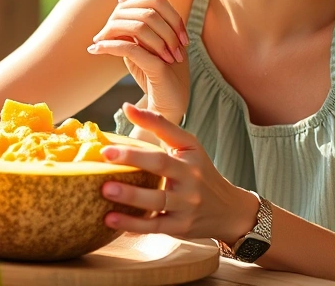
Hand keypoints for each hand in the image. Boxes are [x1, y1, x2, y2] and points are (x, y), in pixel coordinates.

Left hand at [87, 0, 190, 116]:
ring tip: (96, 43)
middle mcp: (171, 36)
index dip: (126, 9)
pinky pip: (131, 48)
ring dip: (111, 33)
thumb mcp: (140, 47)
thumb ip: (132, 27)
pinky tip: (97, 50)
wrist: (166, 106)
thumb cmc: (152, 76)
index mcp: (169, 28)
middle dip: (116, 21)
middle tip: (98, 35)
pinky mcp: (159, 66)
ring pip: (138, 28)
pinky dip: (110, 47)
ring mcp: (167, 50)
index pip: (151, 3)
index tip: (107, 25)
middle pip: (143, 13)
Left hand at [99, 103, 257, 244]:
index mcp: (189, 157)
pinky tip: (111, 220)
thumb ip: (159, 126)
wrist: (230, 211)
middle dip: (132, 160)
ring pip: (157, 200)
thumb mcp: (188, 147)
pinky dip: (132, 224)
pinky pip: (154, 227)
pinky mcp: (180, 227)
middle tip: (105, 155)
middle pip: (161, 166)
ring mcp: (186, 205)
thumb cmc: (201, 174)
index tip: (124, 112)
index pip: (169, 136)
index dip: (148, 124)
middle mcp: (190, 179)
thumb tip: (127, 107)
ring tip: (105, 191)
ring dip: (130, 196)